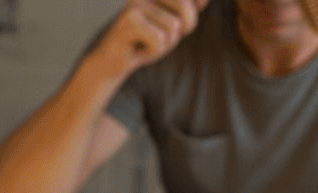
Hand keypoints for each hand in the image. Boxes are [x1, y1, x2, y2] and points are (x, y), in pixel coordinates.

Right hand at [89, 0, 206, 79]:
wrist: (114, 61)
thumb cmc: (145, 42)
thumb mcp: (174, 24)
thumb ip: (189, 9)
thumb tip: (204, 1)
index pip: (188, 0)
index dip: (192, 12)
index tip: (192, 14)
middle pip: (185, 7)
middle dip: (185, 27)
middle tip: (165, 36)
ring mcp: (136, 3)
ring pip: (173, 26)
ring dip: (165, 43)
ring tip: (148, 43)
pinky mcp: (128, 20)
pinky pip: (159, 39)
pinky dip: (154, 52)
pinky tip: (139, 50)